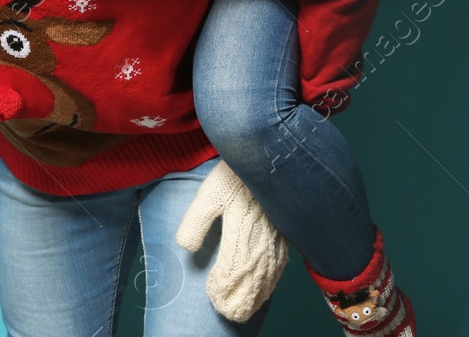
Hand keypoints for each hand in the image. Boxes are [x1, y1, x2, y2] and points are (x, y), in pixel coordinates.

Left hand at [174, 160, 288, 321]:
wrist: (268, 153)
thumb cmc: (233, 174)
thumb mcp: (208, 194)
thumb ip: (196, 222)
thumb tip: (185, 247)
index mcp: (242, 231)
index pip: (233, 271)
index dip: (224, 289)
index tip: (215, 301)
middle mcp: (262, 238)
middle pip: (252, 279)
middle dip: (241, 299)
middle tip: (230, 314)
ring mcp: (276, 237)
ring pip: (268, 274)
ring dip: (257, 294)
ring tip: (246, 309)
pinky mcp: (283, 232)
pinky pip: (280, 263)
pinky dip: (272, 281)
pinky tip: (266, 287)